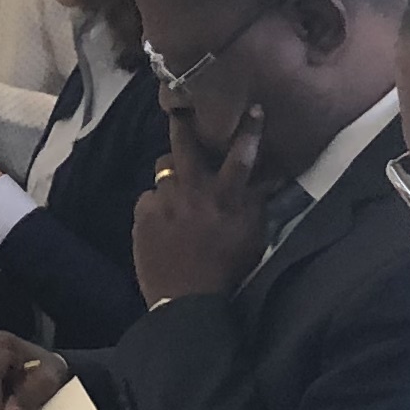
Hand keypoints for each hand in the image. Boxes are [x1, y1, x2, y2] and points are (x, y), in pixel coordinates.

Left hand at [134, 104, 267, 302]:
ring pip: (163, 168)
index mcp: (225, 195)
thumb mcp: (253, 237)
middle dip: (183, 122)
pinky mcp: (142, 216)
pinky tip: (160, 217)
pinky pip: (147, 197)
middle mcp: (194, 190)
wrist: (186, 301)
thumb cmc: (227, 270)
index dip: (248, 129)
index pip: (241, 154)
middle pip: (185, 145)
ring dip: (170, 171)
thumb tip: (267, 180)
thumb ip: (256, 204)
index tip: (251, 108)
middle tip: (179, 110)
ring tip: (173, 181)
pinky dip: (155, 204)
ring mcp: (165, 201)